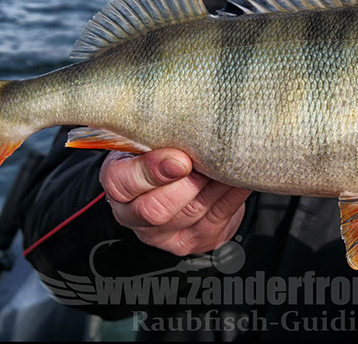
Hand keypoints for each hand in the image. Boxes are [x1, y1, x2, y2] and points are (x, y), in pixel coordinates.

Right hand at [99, 148, 251, 256]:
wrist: (181, 182)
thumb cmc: (162, 151)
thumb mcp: (150, 139)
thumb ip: (159, 133)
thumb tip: (188, 117)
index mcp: (116, 181)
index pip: (121, 182)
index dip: (152, 171)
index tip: (181, 158)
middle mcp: (132, 213)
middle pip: (155, 208)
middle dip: (188, 184)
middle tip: (208, 162)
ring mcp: (162, 234)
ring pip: (191, 212)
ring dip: (214, 185)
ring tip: (228, 162)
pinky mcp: (191, 241)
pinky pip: (217, 217)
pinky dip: (232, 194)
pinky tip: (240, 177)